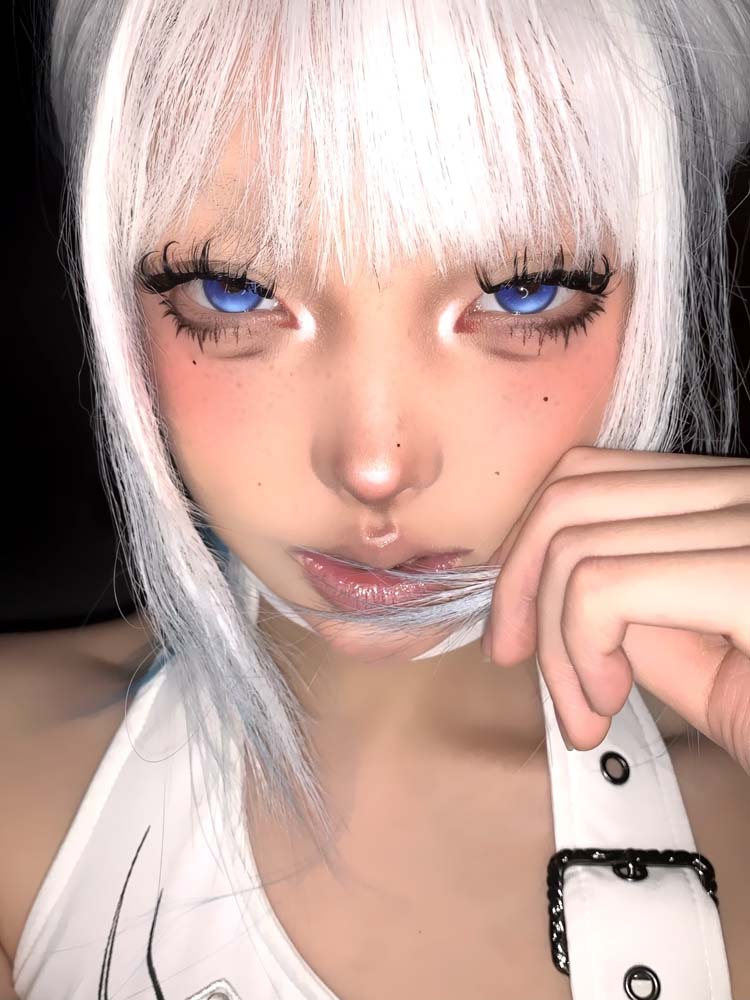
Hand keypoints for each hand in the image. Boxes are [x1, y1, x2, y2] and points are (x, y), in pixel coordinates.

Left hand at [481, 446, 749, 773]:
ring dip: (552, 642)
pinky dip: (576, 651)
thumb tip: (552, 592)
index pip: (590, 476)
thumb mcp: (705, 661)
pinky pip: (602, 589)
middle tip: (518, 665)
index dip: (527, 548)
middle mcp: (749, 491)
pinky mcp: (748, 575)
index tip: (515, 629)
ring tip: (588, 709)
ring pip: (575, 542)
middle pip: (570, 495)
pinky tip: (607, 703)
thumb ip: (636, 609)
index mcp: (734, 499)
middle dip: (517, 588)